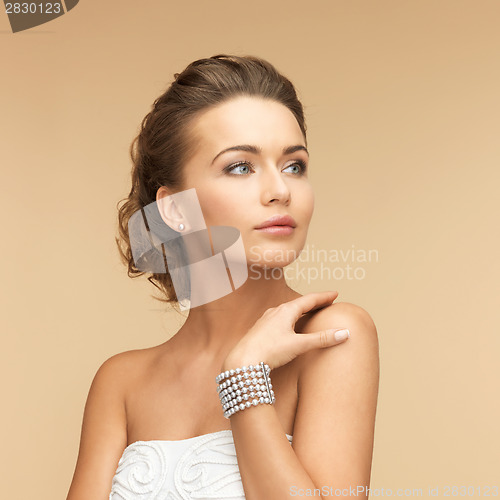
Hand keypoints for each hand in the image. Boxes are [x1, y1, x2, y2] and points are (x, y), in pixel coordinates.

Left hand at [221, 291, 349, 371]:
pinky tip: (289, 325)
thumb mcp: (299, 344)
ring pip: (288, 311)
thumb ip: (322, 339)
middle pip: (299, 304)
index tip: (335, 294)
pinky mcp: (261, 330)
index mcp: (286, 311)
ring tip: (310, 311)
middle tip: (327, 301)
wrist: (243, 361)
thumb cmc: (269, 351)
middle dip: (314, 302)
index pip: (309, 300)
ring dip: (301, 310)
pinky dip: (291, 318)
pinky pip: (280, 319)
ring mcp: (267, 320)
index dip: (324, 297)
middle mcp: (275, 312)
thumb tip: (344, 333)